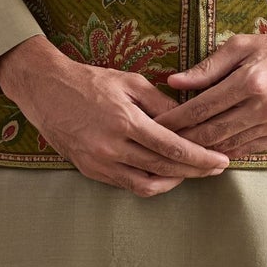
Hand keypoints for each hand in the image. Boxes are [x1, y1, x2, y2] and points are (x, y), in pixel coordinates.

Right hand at [0, 35, 231, 195]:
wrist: (45, 90)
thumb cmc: (89, 81)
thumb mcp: (130, 81)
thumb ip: (161, 103)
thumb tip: (189, 120)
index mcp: (125, 121)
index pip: (173, 147)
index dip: (201, 158)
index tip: (222, 160)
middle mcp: (112, 147)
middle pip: (165, 169)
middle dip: (195, 171)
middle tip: (216, 168)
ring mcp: (99, 163)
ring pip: (147, 184)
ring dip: (174, 181)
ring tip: (192, 172)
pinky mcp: (90, 171)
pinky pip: (128, 185)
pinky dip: (150, 183)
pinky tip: (165, 174)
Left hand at [162, 8, 266, 156]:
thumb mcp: (242, 46)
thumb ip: (207, 67)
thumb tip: (173, 81)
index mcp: (249, 81)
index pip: (201, 107)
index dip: (175, 119)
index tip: (155, 124)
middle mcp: (262, 107)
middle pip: (211, 132)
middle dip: (182, 140)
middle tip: (158, 144)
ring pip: (227, 145)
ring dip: (201, 150)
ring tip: (178, 151)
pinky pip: (246, 150)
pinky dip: (224, 152)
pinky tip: (207, 151)